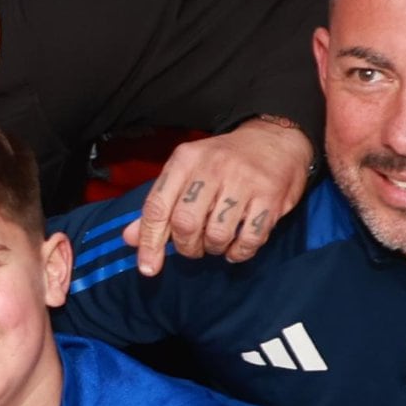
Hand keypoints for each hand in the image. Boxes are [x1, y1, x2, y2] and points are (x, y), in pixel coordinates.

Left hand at [127, 116, 309, 272]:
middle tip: (193, 248)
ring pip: (217, 234)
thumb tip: (130, 239)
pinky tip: (237, 248)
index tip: (148, 267)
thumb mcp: (186, 173)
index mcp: (185, 160)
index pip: (157, 206)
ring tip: (217, 243)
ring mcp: (244, 181)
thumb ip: (159, 206)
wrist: (275, 138)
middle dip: (186, 247)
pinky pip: (250, 239)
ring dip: (213, 249)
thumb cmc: (223, 161)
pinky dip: (240, 252)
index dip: (149, 242)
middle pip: (185, 224)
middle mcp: (212, 167)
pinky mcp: (270, 196)